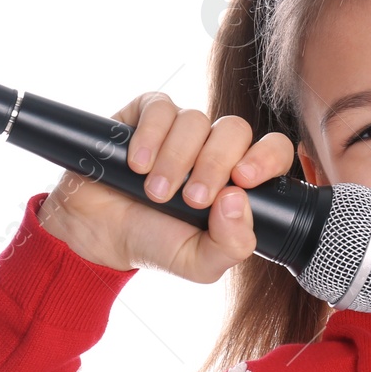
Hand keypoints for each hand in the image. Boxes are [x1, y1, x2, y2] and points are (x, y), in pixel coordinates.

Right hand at [36, 91, 295, 279]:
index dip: (266, 158)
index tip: (243, 179)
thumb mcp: (198, 263)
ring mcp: (182, 129)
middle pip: (234, 130)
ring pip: (196, 120)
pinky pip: (161, 109)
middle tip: (192, 200)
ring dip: (176, 159)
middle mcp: (214, 148)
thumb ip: (231, 245)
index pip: (273, 151)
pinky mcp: (147, 115)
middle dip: (214, 165)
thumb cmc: (155, 243)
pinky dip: (150, 137)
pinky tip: (137, 165)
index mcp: (238, 178)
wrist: (97, 235)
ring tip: (155, 193)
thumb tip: (238, 200)